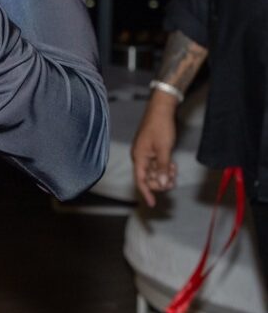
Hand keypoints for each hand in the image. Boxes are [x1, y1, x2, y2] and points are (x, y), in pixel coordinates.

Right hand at [131, 92, 178, 206]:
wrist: (162, 108)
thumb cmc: (160, 126)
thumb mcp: (164, 149)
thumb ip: (162, 168)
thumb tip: (161, 184)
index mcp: (139, 157)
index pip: (140, 180)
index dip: (146, 193)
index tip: (152, 204)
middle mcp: (140, 156)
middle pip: (148, 178)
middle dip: (160, 181)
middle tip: (173, 178)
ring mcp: (146, 153)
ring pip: (154, 171)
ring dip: (163, 174)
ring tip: (174, 171)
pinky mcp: (152, 149)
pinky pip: (157, 164)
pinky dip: (164, 167)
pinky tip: (172, 166)